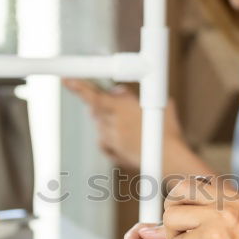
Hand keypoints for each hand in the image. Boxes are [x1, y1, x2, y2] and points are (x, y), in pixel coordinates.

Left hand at [62, 79, 182, 169]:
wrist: (171, 158)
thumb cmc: (168, 132)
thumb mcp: (155, 106)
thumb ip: (132, 98)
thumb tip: (119, 91)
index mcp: (124, 108)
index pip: (95, 96)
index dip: (79, 88)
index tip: (67, 80)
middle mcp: (115, 123)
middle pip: (96, 111)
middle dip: (99, 108)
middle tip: (111, 107)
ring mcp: (113, 139)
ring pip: (100, 127)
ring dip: (107, 123)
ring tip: (128, 127)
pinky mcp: (115, 153)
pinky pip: (103, 143)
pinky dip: (108, 140)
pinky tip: (122, 140)